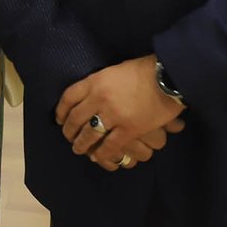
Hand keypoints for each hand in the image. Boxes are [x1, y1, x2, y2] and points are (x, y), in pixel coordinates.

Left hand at [56, 56, 184, 172]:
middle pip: (76, 118)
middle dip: (69, 130)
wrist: (168, 78)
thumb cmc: (144, 70)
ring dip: (81, 144)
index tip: (58, 119)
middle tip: (67, 137)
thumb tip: (92, 96)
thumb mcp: (115, 70)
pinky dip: (102, 153)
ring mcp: (113, 115)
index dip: (60, 110)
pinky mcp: (128, 130)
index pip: (69, 96)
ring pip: (89, 134)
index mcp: (95, 81)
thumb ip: (101, 83)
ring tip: (79, 149)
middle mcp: (99, 98)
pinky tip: (97, 156)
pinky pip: (110, 146)